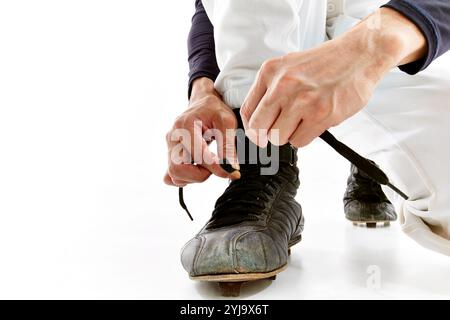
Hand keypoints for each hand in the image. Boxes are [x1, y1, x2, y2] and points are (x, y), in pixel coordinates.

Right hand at [164, 78, 239, 186]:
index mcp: (184, 126)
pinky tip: (197, 169)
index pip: (196, 155)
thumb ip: (228, 146)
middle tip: (216, 166)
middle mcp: (172, 137)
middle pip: (178, 169)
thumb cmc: (215, 110)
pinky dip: (185, 178)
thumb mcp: (226, 122)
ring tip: (209, 164)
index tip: (232, 172)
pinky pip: (170, 176)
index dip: (215, 167)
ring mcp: (169, 147)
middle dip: (200, 174)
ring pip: (175, 175)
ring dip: (194, 177)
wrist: (203, 103)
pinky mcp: (170, 154)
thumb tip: (231, 169)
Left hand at [241, 8, 426, 147]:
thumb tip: (257, 120)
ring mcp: (302, 101)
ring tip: (302, 120)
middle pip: (259, 129)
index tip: (257, 133)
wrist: (359, 54)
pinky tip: (314, 121)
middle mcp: (283, 86)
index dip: (252, 128)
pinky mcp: (321, 115)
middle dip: (266, 136)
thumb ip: (270, 89)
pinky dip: (305, 136)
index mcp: (271, 72)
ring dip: (289, 135)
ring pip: (279, 138)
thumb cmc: (325, 62)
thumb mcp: (288, 66)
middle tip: (277, 132)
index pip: (248, 111)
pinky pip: (299, 141)